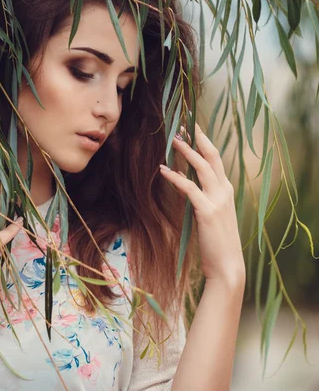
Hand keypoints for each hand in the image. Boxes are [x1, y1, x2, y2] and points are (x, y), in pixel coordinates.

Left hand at [159, 123, 245, 287]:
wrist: (228, 266)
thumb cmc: (217, 243)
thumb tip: (185, 182)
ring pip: (202, 167)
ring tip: (172, 139)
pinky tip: (162, 170)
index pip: (216, 160)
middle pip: (212, 157)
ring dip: (186, 151)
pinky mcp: (207, 211)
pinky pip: (189, 188)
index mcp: (227, 191)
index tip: (193, 129)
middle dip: (198, 138)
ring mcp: (218, 200)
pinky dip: (175, 177)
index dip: (205, 143)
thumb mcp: (213, 215)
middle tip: (184, 124)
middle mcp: (225, 191)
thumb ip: (203, 198)